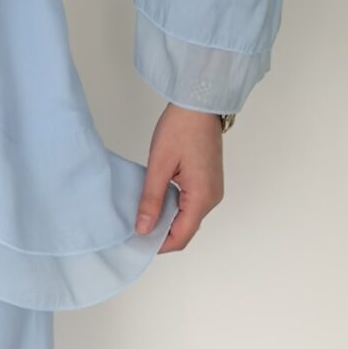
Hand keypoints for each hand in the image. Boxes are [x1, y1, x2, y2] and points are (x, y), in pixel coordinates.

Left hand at [135, 105, 224, 252]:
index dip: (159, 244)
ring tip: (142, 214)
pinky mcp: (208, 181)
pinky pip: (190, 204)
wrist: (198, 104)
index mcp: (202, 197)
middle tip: (135, 228)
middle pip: (186, 229)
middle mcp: (212, 197)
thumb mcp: (159, 165)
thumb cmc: (181, 128)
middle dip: (161, 233)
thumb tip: (144, 228)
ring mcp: (212, 190)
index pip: (181, 236)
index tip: (137, 242)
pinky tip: (155, 199)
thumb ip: (151, 200)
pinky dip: (173, 207)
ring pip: (187, 217)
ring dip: (166, 219)